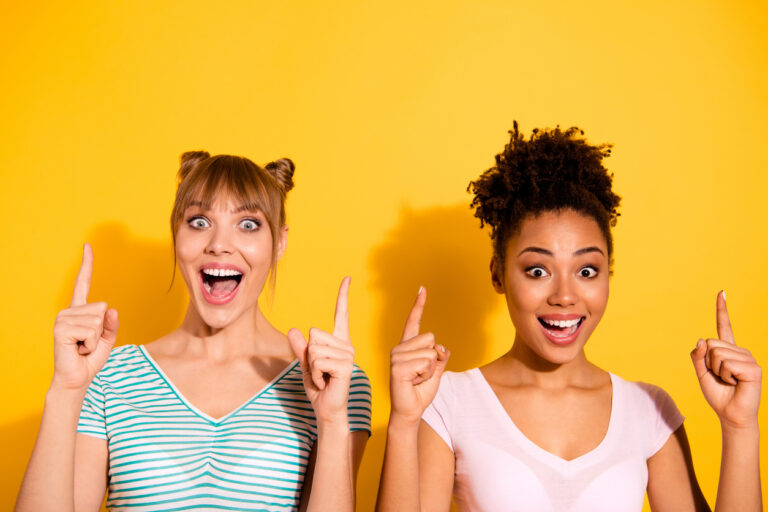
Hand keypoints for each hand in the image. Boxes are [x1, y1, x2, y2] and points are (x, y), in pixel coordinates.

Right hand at [51, 244, 118, 391]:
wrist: (77, 379)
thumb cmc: (90, 359)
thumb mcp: (108, 339)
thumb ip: (111, 324)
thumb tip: (112, 310)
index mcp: (80, 310)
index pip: (83, 282)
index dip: (87, 264)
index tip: (87, 245)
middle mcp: (69, 311)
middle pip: (103, 307)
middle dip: (102, 330)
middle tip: (88, 343)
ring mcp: (63, 318)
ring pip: (99, 320)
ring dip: (97, 338)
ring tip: (83, 347)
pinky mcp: (61, 329)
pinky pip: (92, 330)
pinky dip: (92, 344)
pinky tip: (79, 349)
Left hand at [288, 276, 354, 427]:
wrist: (327, 409)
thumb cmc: (319, 388)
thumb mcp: (304, 365)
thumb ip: (300, 348)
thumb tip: (293, 329)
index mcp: (339, 341)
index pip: (342, 313)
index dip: (343, 295)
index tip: (348, 278)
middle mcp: (346, 345)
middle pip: (314, 334)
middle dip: (308, 355)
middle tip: (319, 372)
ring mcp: (348, 355)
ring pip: (314, 349)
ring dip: (311, 367)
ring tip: (323, 378)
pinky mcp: (345, 366)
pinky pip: (317, 361)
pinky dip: (315, 374)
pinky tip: (325, 382)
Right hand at [389, 287, 449, 426]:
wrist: (410, 412)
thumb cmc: (420, 392)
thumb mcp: (436, 372)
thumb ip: (440, 358)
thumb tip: (442, 348)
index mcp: (407, 346)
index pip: (413, 322)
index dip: (418, 305)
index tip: (422, 288)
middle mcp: (399, 348)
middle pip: (431, 339)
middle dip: (434, 359)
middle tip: (421, 374)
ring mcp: (396, 357)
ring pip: (430, 353)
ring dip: (430, 370)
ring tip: (416, 379)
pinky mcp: (397, 368)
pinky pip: (425, 364)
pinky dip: (425, 376)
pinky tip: (413, 382)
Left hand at [691, 291, 760, 429]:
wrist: (731, 415)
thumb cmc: (718, 395)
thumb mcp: (701, 374)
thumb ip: (698, 356)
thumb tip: (702, 339)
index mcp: (728, 351)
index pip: (724, 327)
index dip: (722, 310)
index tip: (721, 293)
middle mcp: (740, 351)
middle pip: (711, 344)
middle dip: (708, 363)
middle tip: (720, 377)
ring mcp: (749, 359)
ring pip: (717, 354)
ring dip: (717, 371)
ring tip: (729, 381)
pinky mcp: (753, 368)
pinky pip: (727, 364)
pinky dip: (726, 376)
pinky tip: (736, 383)